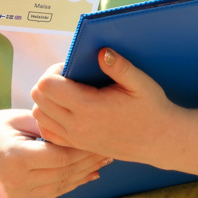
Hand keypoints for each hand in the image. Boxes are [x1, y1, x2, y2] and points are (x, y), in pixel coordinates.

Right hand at [0, 108, 109, 197]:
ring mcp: (17, 195)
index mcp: (17, 159)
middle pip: (64, 173)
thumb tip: (74, 128)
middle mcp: (18, 182)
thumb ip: (44, 125)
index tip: (99, 139)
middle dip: (88, 161)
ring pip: (61, 186)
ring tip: (102, 162)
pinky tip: (86, 175)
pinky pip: (51, 194)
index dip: (83, 150)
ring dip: (83, 174)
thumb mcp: (15, 119)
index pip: (61, 157)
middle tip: (107, 150)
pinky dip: (70, 184)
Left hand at [32, 48, 189, 164]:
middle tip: (69, 77)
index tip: (71, 68)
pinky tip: (67, 109)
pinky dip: (50, 118)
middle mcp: (77, 125)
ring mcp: (75, 138)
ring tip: (68, 92)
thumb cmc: (151, 109)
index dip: (54, 71)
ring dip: (47, 100)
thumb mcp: (141, 83)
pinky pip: (47, 131)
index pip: (47, 85)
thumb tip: (101, 51)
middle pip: (38, 98)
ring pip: (39, 115)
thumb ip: (119, 66)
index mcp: (89, 107)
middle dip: (48, 82)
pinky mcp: (77, 145)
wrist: (159, 140)